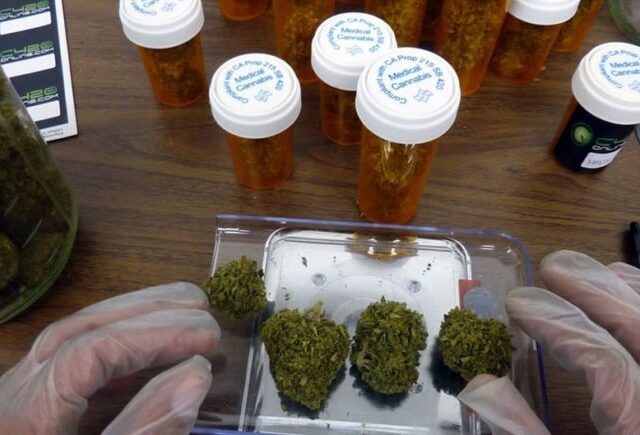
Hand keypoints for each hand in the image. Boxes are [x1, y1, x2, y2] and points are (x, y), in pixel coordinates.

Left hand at [0, 282, 220, 434]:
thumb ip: (146, 430)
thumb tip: (197, 374)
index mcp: (26, 414)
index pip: (93, 351)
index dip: (155, 336)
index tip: (206, 338)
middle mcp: (14, 394)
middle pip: (79, 329)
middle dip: (146, 311)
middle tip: (202, 308)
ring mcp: (17, 395)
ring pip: (72, 333)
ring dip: (131, 316)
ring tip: (182, 309)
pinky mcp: (27, 403)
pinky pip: (68, 355)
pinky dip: (112, 343)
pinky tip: (142, 353)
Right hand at [458, 250, 639, 434]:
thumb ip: (520, 430)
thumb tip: (478, 384)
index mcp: (637, 428)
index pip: (606, 362)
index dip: (560, 326)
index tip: (519, 303)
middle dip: (597, 293)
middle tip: (553, 266)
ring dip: (629, 293)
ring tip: (598, 269)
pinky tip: (629, 294)